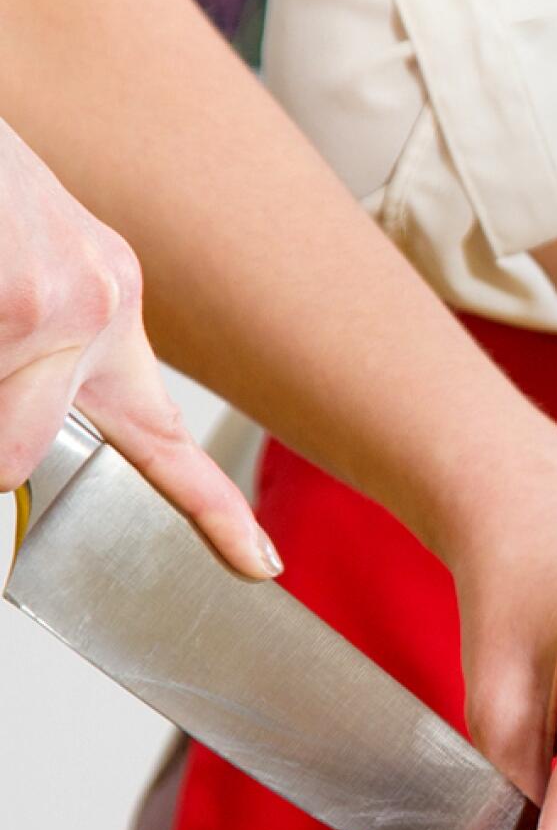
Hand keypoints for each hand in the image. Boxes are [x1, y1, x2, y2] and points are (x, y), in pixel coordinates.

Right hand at [0, 117, 274, 576]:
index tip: (259, 565)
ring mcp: (51, 306)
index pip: (163, 436)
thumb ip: (40, 354)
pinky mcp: (21, 302)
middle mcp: (93, 305)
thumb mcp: (23, 264)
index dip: (212, 513)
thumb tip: (17, 441)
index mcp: (107, 302)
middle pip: (13, 459)